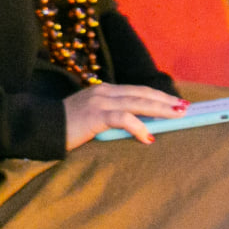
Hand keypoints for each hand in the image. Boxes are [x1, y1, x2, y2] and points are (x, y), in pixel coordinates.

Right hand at [62, 83, 184, 149]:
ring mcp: (99, 102)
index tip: (176, 102)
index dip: (158, 96)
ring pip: (137, 103)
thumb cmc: (67, 125)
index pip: (137, 90)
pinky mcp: (95, 115)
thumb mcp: (91, 115)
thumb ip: (111, 115)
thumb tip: (138, 126)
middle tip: (186, 107)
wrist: (43, 126)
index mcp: (103, 90)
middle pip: (142, 93)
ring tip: (177, 115)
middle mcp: (103, 91)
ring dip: (160, 109)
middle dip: (165, 100)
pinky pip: (122, 119)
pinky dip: (138, 127)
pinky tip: (148, 138)